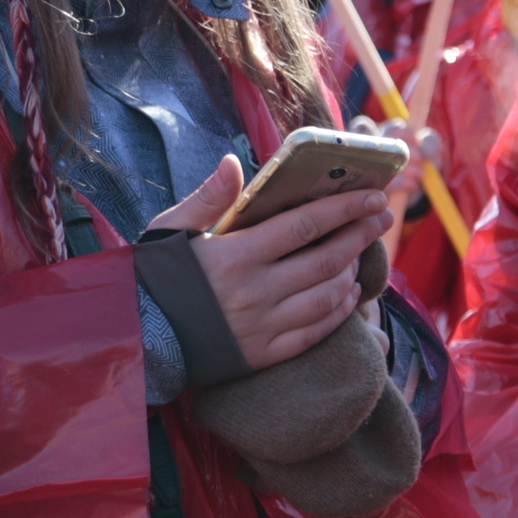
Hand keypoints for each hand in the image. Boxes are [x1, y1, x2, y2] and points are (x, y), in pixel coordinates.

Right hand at [148, 159, 393, 371]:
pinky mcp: (263, 355)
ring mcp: (262, 327)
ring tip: (360, 254)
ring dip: (351, 274)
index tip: (373, 195)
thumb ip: (208, 197)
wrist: (136, 338)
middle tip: (381, 218)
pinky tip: (348, 296)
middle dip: (360, 236)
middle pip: (324, 261)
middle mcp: (255, 292)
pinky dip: (338, 313)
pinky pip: (314, 334)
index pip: (304, 226)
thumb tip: (234, 162)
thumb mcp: (172, 230)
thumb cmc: (155, 277)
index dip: (345, 209)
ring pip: (325, 298)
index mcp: (235, 256)